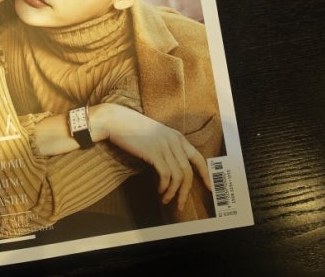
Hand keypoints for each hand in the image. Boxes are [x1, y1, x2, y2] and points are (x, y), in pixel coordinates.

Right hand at [93, 104, 210, 209]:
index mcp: (177, 136)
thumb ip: (167, 146)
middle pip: (189, 171)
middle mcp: (174, 141)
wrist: (115, 120)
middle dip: (186, 191)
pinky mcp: (153, 152)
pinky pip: (166, 175)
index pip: (198, 158)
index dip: (205, 174)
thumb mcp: (156, 135)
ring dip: (173, 192)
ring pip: (178, 176)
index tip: (209, 187)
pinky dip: (164, 187)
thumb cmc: (132, 129)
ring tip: (165, 199)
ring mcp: (164, 146)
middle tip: (181, 204)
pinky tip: (158, 190)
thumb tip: (172, 168)